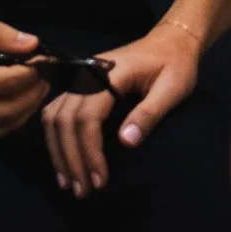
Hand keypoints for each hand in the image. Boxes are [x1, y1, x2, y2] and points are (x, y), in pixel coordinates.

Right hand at [0, 11, 49, 136]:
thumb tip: (33, 43)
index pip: (6, 83)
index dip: (32, 70)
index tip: (46, 56)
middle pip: (7, 111)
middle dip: (33, 93)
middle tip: (48, 73)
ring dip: (23, 111)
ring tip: (37, 87)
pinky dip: (5, 121)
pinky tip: (15, 103)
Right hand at [41, 19, 202, 197]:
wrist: (172, 40)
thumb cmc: (176, 64)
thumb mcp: (173, 88)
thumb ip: (149, 112)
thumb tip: (126, 142)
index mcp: (112, 72)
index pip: (88, 115)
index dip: (90, 150)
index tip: (100, 180)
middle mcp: (89, 72)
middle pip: (65, 119)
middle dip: (70, 158)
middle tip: (82, 191)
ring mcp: (82, 76)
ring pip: (54, 116)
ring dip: (58, 151)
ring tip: (68, 183)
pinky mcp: (81, 84)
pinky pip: (58, 111)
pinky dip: (56, 137)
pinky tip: (63, 159)